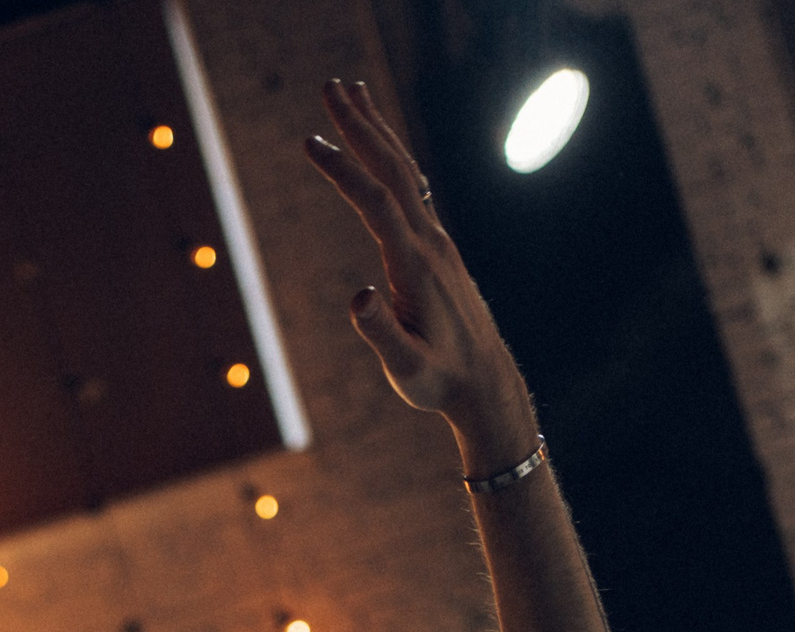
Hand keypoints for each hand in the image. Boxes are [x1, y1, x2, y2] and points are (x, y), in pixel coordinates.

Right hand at [305, 80, 532, 464]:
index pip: (375, 204)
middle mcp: (429, 242)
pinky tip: (379, 146)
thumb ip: (380, 334)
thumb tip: (356, 298)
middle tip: (330, 85)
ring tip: (352, 93)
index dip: (342, 171)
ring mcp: (436, 240)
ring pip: (404, 172)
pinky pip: (411, 188)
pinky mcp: (437, 246)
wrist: (485, 382)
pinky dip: (390, 157)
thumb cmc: (439, 381)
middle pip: (392, 170)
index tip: (309, 142)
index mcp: (415, 266)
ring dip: (376, 131)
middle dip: (360, 126)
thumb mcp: (406, 370)